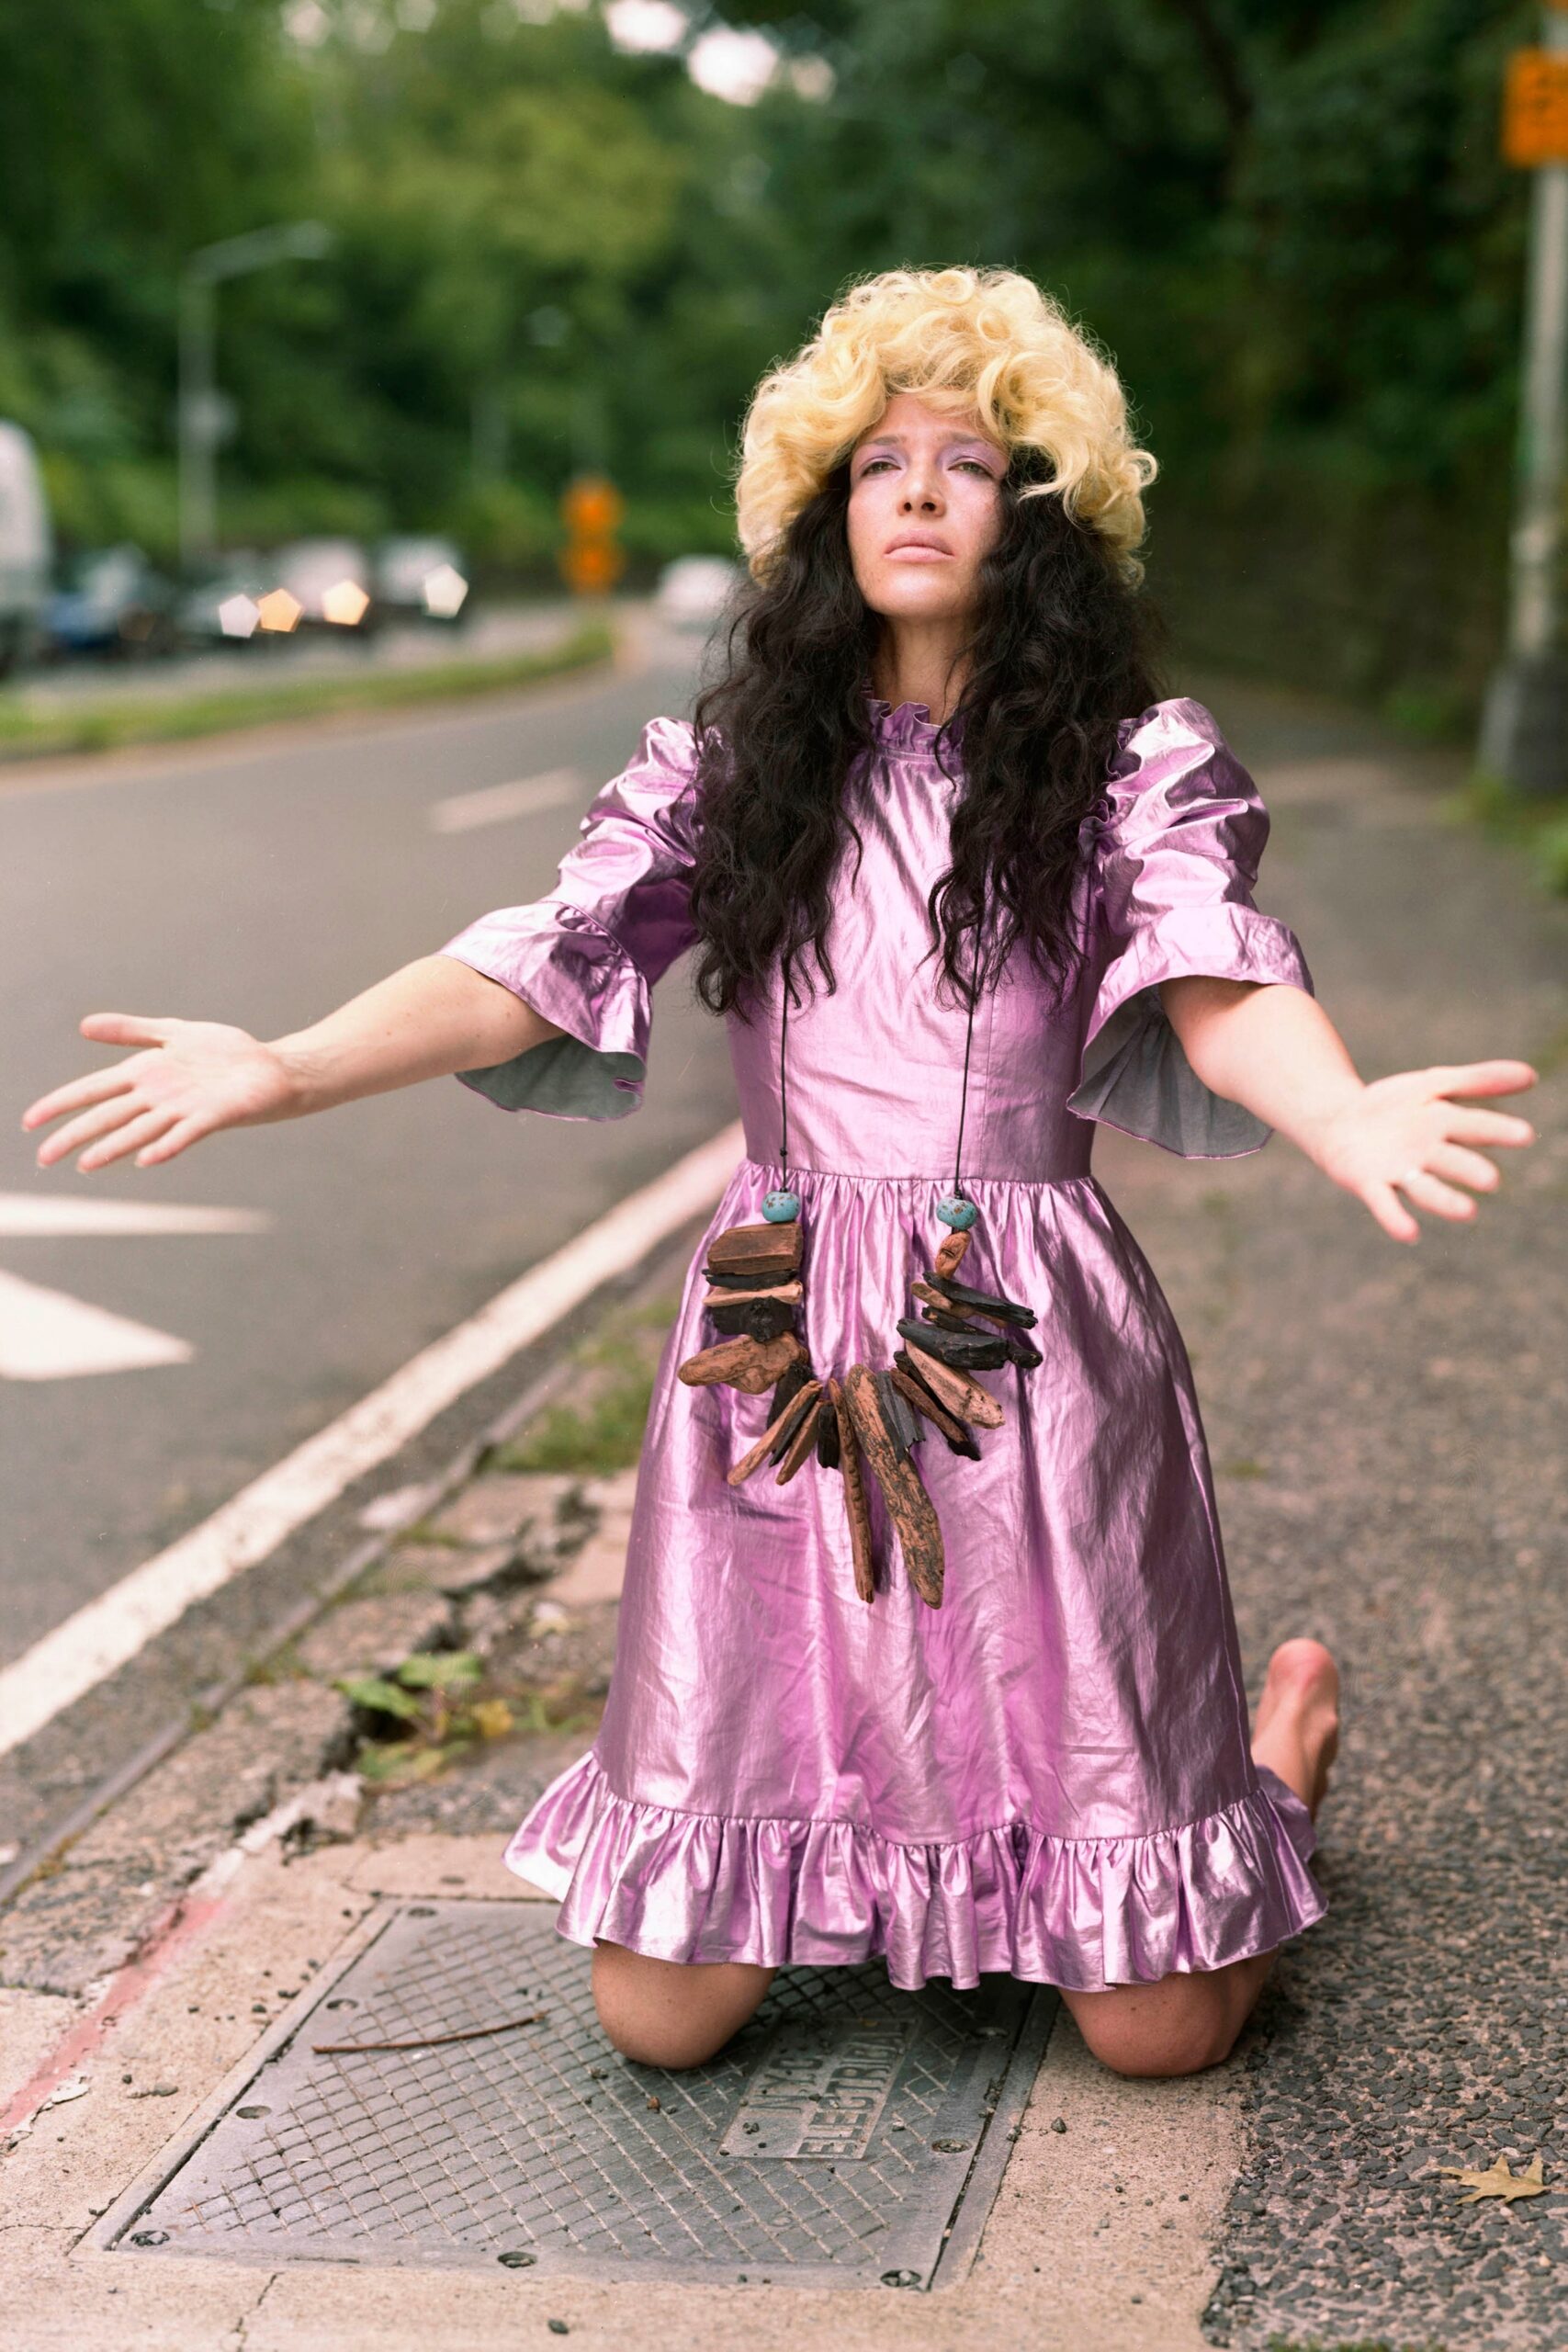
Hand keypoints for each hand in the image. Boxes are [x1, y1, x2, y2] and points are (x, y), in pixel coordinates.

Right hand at [21, 1012, 301, 1173]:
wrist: (272, 1068)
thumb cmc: (224, 1053)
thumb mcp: (172, 1032)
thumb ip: (131, 1031)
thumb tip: (84, 1026)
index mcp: (144, 1076)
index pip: (92, 1090)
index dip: (61, 1104)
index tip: (29, 1122)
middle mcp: (158, 1097)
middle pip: (108, 1116)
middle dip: (74, 1135)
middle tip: (43, 1158)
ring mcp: (184, 1108)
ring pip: (139, 1130)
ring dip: (112, 1147)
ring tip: (85, 1164)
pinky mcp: (213, 1115)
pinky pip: (186, 1133)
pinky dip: (166, 1145)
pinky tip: (145, 1159)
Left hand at [1310, 1059, 1537, 1241]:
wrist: (1339, 1120)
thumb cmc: (1396, 1106)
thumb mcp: (1433, 1083)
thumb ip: (1478, 1080)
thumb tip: (1531, 1076)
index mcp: (1445, 1125)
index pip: (1475, 1127)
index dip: (1497, 1131)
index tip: (1525, 1135)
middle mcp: (1427, 1153)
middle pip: (1452, 1161)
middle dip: (1469, 1170)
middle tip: (1490, 1180)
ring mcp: (1400, 1171)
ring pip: (1426, 1189)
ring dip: (1445, 1201)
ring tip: (1467, 1212)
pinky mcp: (1370, 1184)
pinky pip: (1384, 1203)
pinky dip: (1395, 1218)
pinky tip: (1408, 1233)